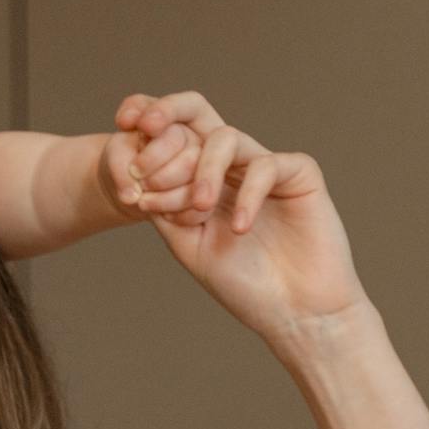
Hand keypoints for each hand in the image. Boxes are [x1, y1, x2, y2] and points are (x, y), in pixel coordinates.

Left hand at [113, 93, 372, 343]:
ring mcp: (265, 167)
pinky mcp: (300, 174)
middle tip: (145, 148)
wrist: (295, 313)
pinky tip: (240, 228)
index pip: (171, 138)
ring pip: (225, 138)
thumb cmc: (243, 285)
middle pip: (197, 115)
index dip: (146, 137)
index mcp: (202, 178)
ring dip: (204, 169)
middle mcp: (232, 166)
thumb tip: (136, 178)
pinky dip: (247, 194)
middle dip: (166, 116)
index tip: (128, 168)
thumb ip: (165, 210)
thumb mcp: (189, 247)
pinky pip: (266, 165)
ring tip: (200, 207)